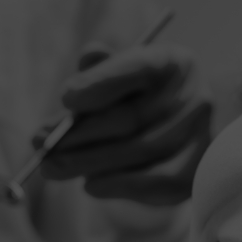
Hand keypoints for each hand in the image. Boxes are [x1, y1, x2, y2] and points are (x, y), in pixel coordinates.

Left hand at [35, 43, 212, 205]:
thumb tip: (88, 56)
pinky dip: (118, 185)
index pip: (136, 67)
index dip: (100, 83)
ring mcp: (199, 135)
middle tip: (43, 146)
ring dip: (90, 162)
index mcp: (170, 62)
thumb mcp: (116, 78)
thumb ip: (100, 69)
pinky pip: (155, 182)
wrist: (177, 134)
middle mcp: (193, 95)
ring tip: (53, 167)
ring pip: (139, 151)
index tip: (65, 98)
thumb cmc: (136, 99)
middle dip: (80, 134)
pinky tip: (90, 185)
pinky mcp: (195, 172)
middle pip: (131, 117)